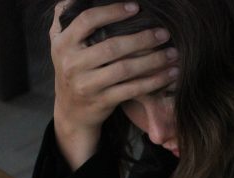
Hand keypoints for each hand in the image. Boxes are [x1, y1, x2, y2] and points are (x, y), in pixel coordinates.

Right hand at [49, 1, 178, 169]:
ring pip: (125, 69)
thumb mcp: (61, 45)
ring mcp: (87, 85)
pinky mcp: (102, 102)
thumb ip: (67, 20)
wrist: (71, 112)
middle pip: (112, 47)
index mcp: (63, 44)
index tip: (136, 7)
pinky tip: (170, 73)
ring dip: (153, 60)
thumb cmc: (73, 70)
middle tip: (164, 33)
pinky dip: (154, 81)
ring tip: (173, 53)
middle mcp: (72, 64)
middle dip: (142, 38)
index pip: (88, 21)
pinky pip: (132, 89)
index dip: (113, 11)